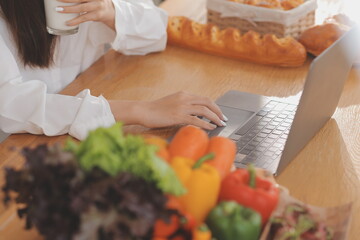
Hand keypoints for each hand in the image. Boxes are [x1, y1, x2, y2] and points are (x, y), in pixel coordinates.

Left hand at [56, 0, 114, 29]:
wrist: (114, 13)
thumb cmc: (99, 3)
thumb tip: (67, 1)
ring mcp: (97, 6)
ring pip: (80, 7)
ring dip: (68, 9)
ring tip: (58, 9)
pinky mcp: (97, 15)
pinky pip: (84, 18)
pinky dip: (75, 21)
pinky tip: (68, 22)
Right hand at [109, 92, 227, 129]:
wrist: (143, 111)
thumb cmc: (156, 110)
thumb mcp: (172, 103)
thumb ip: (184, 105)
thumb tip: (196, 114)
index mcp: (184, 94)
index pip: (204, 99)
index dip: (214, 106)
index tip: (219, 113)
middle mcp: (185, 98)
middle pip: (208, 102)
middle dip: (218, 111)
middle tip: (224, 119)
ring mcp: (182, 106)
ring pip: (204, 110)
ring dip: (215, 118)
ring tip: (220, 124)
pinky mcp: (178, 116)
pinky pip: (196, 120)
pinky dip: (206, 124)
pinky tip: (211, 128)